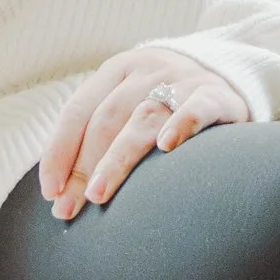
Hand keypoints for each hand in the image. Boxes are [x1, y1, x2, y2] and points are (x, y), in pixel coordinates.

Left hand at [38, 42, 247, 220]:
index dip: (59, 151)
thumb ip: (100, 133)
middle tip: (69, 208)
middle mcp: (145, 71)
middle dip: (82, 167)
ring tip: (99, 193)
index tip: (51, 192)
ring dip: (117, 158)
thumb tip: (61, 191)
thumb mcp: (130, 102)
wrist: (228, 74)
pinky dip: (180, 124)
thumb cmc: (167, 102)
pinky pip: (197, 106)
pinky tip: (166, 147)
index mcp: (116, 71)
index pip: (77, 111)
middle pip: (105, 119)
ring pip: (142, 117)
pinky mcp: (215, 94)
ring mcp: (181, 79)